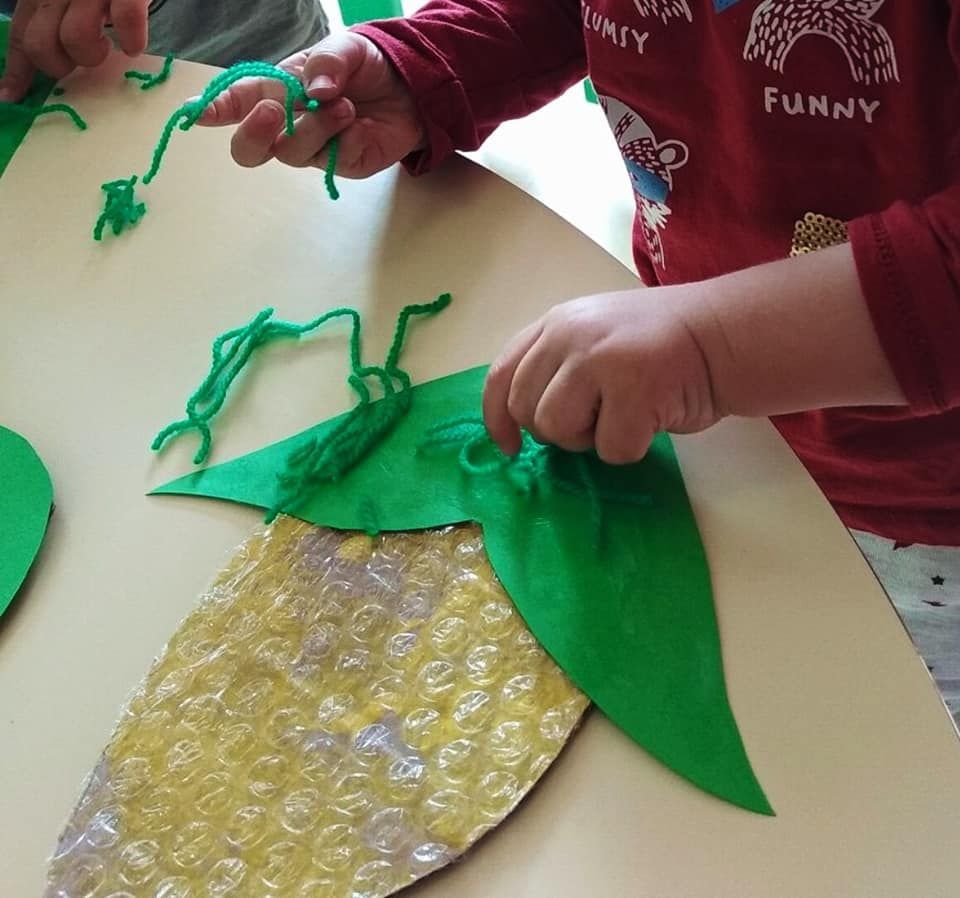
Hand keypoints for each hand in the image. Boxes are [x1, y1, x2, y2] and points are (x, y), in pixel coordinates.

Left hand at [0, 0, 148, 101]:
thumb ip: (56, 16)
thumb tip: (53, 57)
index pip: (20, 34)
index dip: (17, 70)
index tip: (11, 96)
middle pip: (40, 45)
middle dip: (60, 66)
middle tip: (81, 62)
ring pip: (75, 40)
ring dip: (94, 56)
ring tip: (109, 49)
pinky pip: (125, 23)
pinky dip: (132, 40)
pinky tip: (133, 45)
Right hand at [197, 31, 424, 176]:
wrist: (410, 89)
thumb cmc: (367, 66)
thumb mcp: (346, 48)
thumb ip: (327, 62)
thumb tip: (315, 89)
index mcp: (277, 90)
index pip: (237, 102)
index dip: (214, 110)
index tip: (196, 114)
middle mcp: (288, 124)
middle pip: (250, 150)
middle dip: (254, 134)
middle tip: (276, 112)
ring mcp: (313, 148)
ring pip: (293, 153)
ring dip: (317, 127)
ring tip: (346, 107)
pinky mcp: (341, 164)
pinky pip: (333, 161)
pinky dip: (348, 140)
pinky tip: (362, 126)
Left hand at [483, 288, 721, 463]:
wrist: (723, 334)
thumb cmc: (660, 344)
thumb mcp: (595, 335)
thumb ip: (556, 364)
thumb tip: (519, 421)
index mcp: (556, 323)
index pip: (501, 375)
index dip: (496, 418)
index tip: (508, 447)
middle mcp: (569, 335)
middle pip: (527, 411)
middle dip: (557, 431)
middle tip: (597, 419)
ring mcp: (599, 360)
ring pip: (559, 431)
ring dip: (590, 439)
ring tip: (624, 414)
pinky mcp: (634, 390)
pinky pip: (610, 448)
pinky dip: (631, 446)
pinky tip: (652, 417)